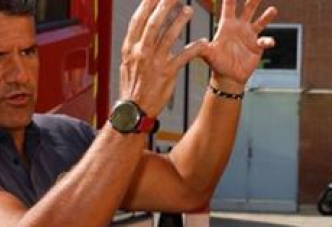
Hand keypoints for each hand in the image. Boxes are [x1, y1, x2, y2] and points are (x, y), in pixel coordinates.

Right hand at [118, 0, 207, 116]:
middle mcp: (141, 52)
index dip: (147, 4)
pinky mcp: (167, 73)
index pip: (138, 20)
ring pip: (168, 36)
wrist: (135, 111)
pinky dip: (194, 48)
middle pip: (153, 23)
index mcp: (130, 47)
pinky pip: (183, 56)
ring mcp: (154, 62)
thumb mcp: (128, 62)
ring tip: (189, 10)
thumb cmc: (133, 86)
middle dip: (164, 6)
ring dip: (179, 21)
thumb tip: (142, 25)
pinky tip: (204, 41)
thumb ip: (136, 44)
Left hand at [203, 0, 277, 85]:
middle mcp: (240, 26)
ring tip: (273, 10)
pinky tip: (269, 42)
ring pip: (260, 21)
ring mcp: (250, 35)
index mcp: (227, 24)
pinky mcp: (257, 46)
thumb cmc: (217, 63)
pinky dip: (267, 41)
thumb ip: (202, 48)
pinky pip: (264, 41)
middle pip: (248, 8)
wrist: (229, 77)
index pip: (229, 5)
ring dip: (266, 16)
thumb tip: (194, 45)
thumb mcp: (208, 55)